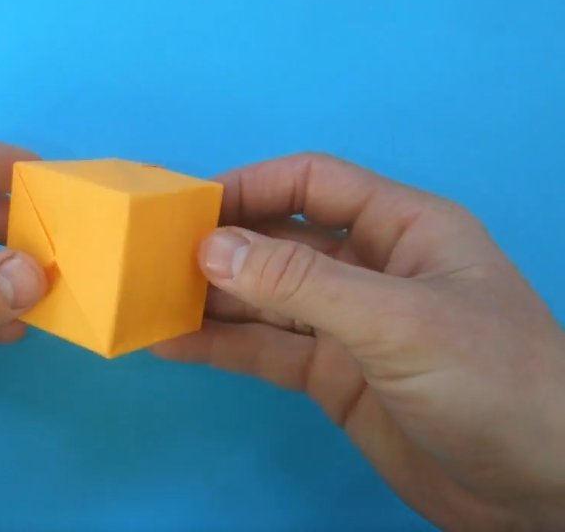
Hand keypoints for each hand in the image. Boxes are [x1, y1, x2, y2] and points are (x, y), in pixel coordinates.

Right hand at [152, 154, 564, 531]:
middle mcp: (370, 269)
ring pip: (266, 301)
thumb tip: (210, 247)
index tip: (187, 206)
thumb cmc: (492, 379)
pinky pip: (268, 353)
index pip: (312, 184)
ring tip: (148, 300)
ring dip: (211, 300)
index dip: (250, 187)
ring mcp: (350, 327)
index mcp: (402, 228)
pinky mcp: (334, 379)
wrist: (541, 489)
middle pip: (280, 241)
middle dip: (221, 247)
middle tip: (151, 258)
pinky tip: (175, 345)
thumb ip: (300, 282)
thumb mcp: (396, 320)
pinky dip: (222, 348)